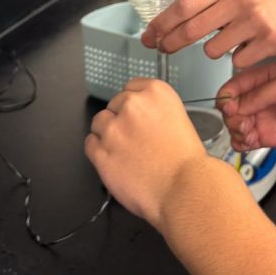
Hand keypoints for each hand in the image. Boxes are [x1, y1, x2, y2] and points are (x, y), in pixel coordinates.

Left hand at [85, 78, 208, 227]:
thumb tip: (139, 117)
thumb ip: (155, 111)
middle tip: (135, 139)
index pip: (132, 86)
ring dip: (108, 134)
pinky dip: (98, 152)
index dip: (134, 105)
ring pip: (99, 122)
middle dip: (121, 120)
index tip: (137, 115)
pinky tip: (116, 160)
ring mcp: (114, 128)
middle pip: (114, 104)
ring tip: (125, 151)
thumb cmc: (185, 161)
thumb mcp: (178, 119)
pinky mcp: (100, 151)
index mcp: (156, 93)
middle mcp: (132, 105)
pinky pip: (89, 144)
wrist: (183, 188)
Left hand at [145, 0, 275, 69]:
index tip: (149, 35)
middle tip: (163, 48)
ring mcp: (256, 21)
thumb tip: (166, 24)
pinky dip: (238, 58)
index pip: (184, 5)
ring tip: (229, 39)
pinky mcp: (270, 42)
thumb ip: (205, 1)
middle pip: (192, 30)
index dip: (162, 24)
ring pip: (213, 50)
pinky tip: (249, 46)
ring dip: (214, 50)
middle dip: (171, 42)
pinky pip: (237, 61)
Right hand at [217, 59, 275, 149]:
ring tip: (248, 131)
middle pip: (231, 110)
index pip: (231, 88)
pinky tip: (248, 141)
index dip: (226, 99)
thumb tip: (236, 105)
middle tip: (243, 121)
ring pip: (236, 127)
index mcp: (261, 78)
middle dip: (232, 117)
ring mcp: (264, 117)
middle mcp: (260, 98)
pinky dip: (242, 144)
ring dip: (236, 131)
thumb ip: (260, 95)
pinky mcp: (271, 135)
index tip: (231, 108)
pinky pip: (247, 141)